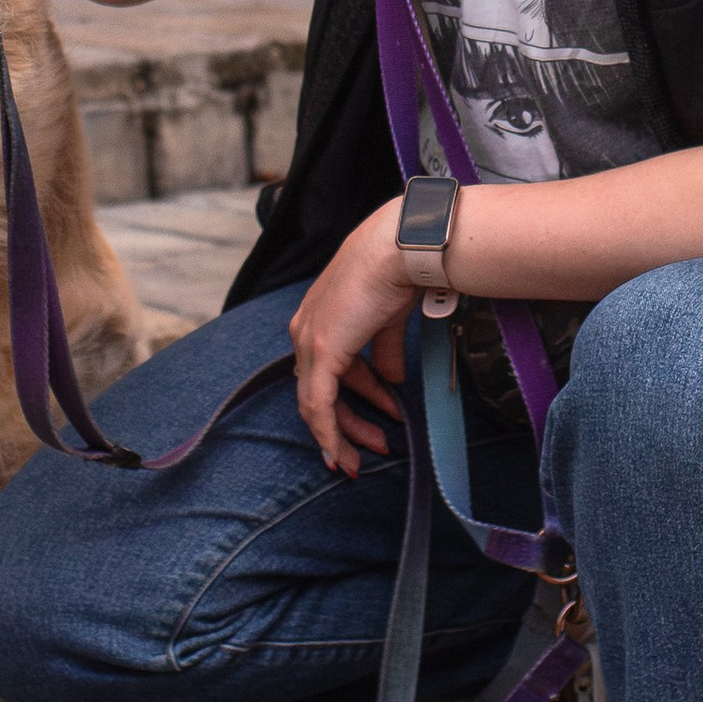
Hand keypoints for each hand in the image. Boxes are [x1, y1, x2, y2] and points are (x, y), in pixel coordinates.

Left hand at [289, 202, 418, 472]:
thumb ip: (383, 352)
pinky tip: (343, 452)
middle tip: (374, 445)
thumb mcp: (388, 320)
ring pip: (314, 404)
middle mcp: (304, 330)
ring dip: (343, 432)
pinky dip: (330, 432)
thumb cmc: (396, 271)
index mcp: (317, 318)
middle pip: (316, 392)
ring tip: (374, 449)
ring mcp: (308, 341)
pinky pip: (317, 405)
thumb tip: (392, 380)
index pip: (325, 371)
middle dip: (347, 423)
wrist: (398, 249)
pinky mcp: (319, 352)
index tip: (375, 420)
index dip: (349, 400)